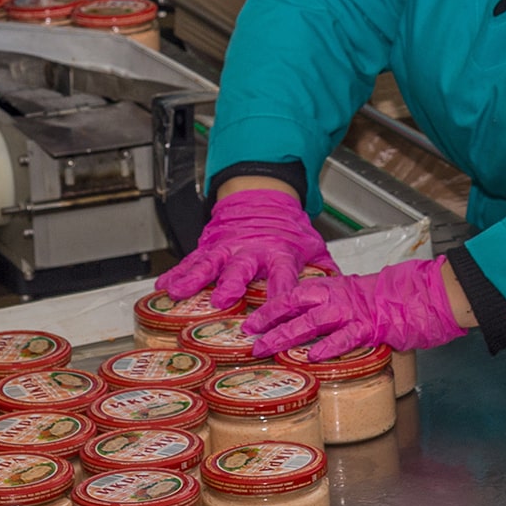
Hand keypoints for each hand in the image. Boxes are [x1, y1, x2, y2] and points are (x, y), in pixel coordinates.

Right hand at [155, 189, 338, 308]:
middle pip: (239, 269)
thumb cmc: (285, 229)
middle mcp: (249, 251)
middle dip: (230, 284)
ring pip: (208, 264)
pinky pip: (189, 261)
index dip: (282, 291)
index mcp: (277, 253)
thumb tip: (343, 287)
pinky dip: (175, 273)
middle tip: (222, 300)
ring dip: (192, 280)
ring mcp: (226, 249)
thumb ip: (324, 267)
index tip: (280, 308)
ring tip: (177, 292)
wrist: (259, 198)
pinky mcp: (208, 247)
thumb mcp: (310, 244)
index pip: (282, 274)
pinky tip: (162, 286)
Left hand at [243, 256, 468, 360]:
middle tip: (248, 338)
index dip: (267, 309)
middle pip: (294, 306)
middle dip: (268, 321)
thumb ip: (323, 307)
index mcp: (327, 288)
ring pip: (312, 322)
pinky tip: (312, 357)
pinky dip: (328, 347)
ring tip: (267, 347)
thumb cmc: (379, 298)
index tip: (248, 323)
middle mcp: (335, 298)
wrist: (417, 293)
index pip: (290, 296)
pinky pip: (345, 338)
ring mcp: (351, 312)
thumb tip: (295, 325)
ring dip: (286, 335)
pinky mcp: (370, 328)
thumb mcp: (345, 296)